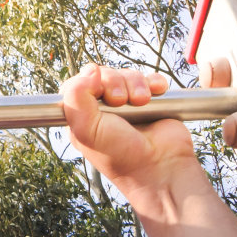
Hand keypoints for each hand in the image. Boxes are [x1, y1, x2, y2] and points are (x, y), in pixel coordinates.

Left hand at [59, 65, 194, 192]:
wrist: (161, 166)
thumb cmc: (121, 156)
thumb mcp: (87, 130)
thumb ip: (76, 99)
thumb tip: (90, 70)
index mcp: (84, 116)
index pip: (78, 83)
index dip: (89, 81)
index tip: (100, 93)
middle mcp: (105, 109)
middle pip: (105, 74)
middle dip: (115, 82)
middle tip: (121, 101)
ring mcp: (129, 105)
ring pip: (128, 75)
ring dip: (137, 84)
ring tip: (142, 102)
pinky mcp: (152, 103)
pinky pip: (150, 79)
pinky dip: (154, 83)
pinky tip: (156, 95)